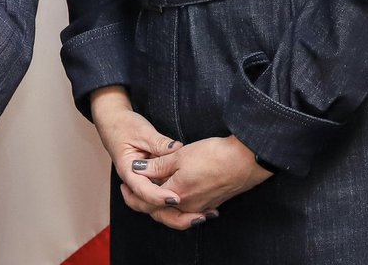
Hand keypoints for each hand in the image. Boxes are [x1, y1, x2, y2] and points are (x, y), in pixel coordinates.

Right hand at [89, 87, 186, 222]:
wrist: (113, 121)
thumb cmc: (124, 125)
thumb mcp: (142, 132)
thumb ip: (159, 143)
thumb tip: (177, 149)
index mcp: (128, 171)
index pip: (142, 190)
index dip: (159, 196)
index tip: (175, 198)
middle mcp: (135, 182)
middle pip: (150, 207)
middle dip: (172, 215)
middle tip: (195, 216)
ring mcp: (143, 182)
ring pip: (157, 206)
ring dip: (176, 213)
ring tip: (199, 215)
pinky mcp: (151, 180)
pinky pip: (162, 194)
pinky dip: (176, 201)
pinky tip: (195, 204)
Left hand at [128, 134, 271, 228]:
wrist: (244, 161)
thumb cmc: (212, 155)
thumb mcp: (180, 155)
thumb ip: (157, 164)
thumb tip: (137, 170)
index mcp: (177, 193)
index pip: (148, 201)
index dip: (133, 195)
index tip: (124, 187)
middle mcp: (188, 205)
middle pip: (160, 212)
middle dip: (144, 205)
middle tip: (130, 196)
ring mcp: (201, 207)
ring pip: (174, 213)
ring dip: (161, 207)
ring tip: (151, 196)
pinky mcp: (212, 203)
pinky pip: (189, 211)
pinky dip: (178, 207)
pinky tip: (177, 197)